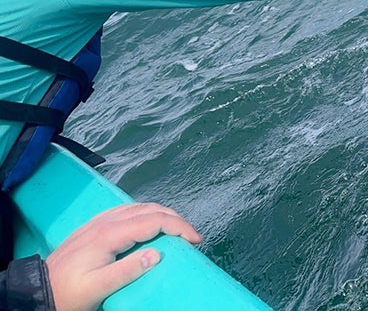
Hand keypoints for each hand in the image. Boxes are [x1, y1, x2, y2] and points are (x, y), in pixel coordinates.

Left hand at [45, 203, 201, 310]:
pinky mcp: (94, 225)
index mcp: (109, 234)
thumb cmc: (69, 293)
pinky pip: (127, 210)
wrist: (40, 291)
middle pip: (150, 209)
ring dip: (162, 214)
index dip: (179, 227)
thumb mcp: (98, 288)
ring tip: (176, 230)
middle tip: (191, 236)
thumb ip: (127, 270)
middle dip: (175, 218)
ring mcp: (99, 221)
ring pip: (139, 206)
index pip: (154, 220)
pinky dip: (146, 213)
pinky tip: (149, 224)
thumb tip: (157, 253)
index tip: (196, 240)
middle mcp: (106, 221)